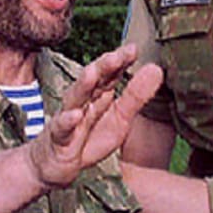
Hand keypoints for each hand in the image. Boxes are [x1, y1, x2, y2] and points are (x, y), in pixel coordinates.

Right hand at [27, 46, 162, 189]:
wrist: (55, 163)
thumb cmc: (88, 136)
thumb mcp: (119, 119)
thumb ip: (136, 96)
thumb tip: (157, 69)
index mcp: (98, 95)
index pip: (110, 74)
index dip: (120, 62)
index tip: (133, 49)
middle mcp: (82, 101)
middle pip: (92, 81)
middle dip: (102, 67)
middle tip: (116, 56)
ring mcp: (68, 119)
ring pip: (74, 99)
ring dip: (82, 86)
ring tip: (92, 74)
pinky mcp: (58, 140)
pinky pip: (61, 129)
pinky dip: (67, 121)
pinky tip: (75, 115)